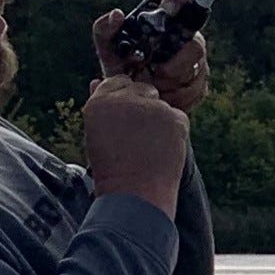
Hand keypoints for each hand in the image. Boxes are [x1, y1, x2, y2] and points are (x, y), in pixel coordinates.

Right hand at [81, 75, 189, 213]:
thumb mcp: (96, 133)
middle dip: (143, 106)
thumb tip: (96, 80)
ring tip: (149, 147)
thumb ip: (100, 104)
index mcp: (100, 102)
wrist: (134, 195)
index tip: (126, 121)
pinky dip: (175, 131)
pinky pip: (178, 117)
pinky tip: (163, 150)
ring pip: (161, 104)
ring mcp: (152, 107)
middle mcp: (125, 98)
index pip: (118, 82)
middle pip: (143, 89)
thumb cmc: (112, 169)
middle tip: (139, 137)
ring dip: (159, 119)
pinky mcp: (175, 117)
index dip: (125, 100)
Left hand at [92, 0, 209, 112]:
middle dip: (175, 63)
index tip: (168, 8)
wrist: (127, 99)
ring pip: (194, 72)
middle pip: (196, 44)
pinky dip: (174, 98)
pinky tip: (160, 97)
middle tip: (155, 72)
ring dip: (170, 83)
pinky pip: (194, 91)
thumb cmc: (119, 66)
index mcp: (166, 19)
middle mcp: (187, 36)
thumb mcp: (106, 48)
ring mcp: (197, 60)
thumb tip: (117, 14)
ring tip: (150, 87)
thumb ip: (104, 29)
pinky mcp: (200, 84)